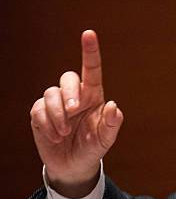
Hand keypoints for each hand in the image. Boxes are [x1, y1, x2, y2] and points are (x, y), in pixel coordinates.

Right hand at [30, 30, 123, 197]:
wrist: (73, 166)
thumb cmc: (92, 148)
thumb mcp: (105, 140)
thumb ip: (111, 124)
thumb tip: (113, 106)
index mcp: (94, 96)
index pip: (92, 70)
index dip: (90, 51)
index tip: (89, 33)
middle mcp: (75, 95)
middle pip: (68, 78)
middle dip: (69, 92)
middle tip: (74, 109)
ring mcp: (56, 103)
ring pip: (51, 94)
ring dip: (58, 114)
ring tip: (64, 133)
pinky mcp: (40, 113)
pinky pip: (38, 109)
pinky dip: (47, 123)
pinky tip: (55, 135)